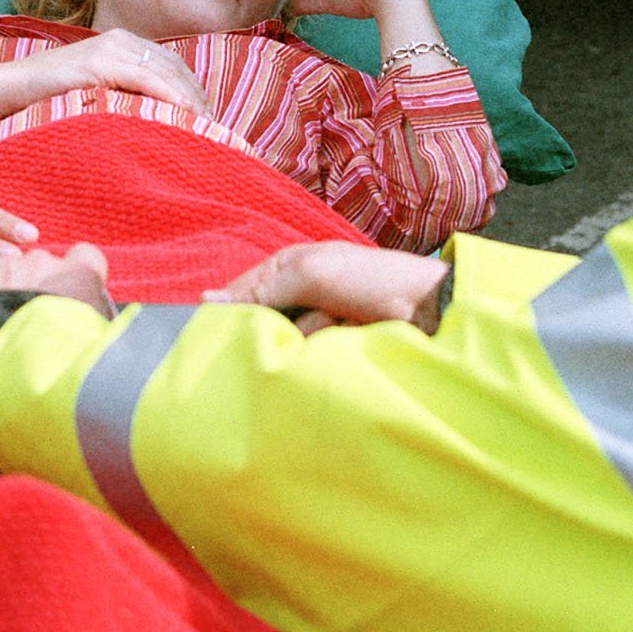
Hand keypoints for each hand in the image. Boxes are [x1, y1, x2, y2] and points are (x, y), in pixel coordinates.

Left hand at [0, 242, 113, 366]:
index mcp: (76, 275)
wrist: (17, 383)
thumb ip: (103, 331)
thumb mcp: (106, 349)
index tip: (76, 301)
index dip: (80, 277)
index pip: (86, 257)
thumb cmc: (70, 369)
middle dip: (36, 291)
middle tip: (35, 329)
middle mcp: (34, 265)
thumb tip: (114, 340)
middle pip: (38, 266)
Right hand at [13, 29, 212, 114]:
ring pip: (163, 72)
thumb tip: (157, 121)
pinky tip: (184, 113)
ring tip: (206, 126)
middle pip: (174, 67)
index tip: (209, 118)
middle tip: (215, 128)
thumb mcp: (98, 93)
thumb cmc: (52, 98)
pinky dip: (168, 95)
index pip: (172, 65)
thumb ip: (125, 97)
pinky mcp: (98, 61)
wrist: (10, 89)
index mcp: (124, 43)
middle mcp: (121, 40)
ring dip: (189, 99)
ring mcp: (109, 48)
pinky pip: (144, 78)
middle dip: (197, 97)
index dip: (193, 90)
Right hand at [205, 241, 448, 334]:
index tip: (225, 330)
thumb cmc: (370, 280)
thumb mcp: (311, 272)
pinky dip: (320, 356)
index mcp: (287, 270)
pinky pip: (306, 362)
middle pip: (260, 324)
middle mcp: (296, 299)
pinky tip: (340, 344)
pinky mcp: (329, 354)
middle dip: (278, 327)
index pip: (239, 294)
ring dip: (308, 339)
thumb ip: (261, 288)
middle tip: (308, 318)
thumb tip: (205, 299)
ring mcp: (314, 328)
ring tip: (336, 328)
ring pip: (284, 345)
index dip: (231, 313)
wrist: (427, 311)